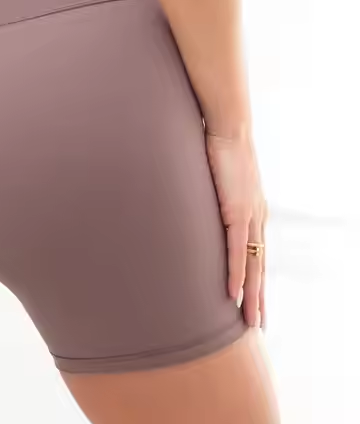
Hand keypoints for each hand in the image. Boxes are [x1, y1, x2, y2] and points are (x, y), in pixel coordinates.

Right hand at [205, 130, 267, 328]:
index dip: (255, 278)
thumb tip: (191, 203)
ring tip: (250, 321)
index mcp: (252, 211)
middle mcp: (256, 217)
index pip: (256, 253)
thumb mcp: (215, 178)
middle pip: (260, 266)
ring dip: (252, 295)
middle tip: (256, 324)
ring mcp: (250, 216)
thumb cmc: (217, 147)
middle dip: (259, 297)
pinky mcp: (237, 211)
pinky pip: (238, 251)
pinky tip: (234, 294)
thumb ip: (210, 195)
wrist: (227, 127)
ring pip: (254, 265)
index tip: (252, 299)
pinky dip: (237, 274)